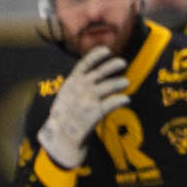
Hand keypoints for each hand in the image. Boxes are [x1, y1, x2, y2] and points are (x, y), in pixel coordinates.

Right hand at [37, 48, 128, 169]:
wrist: (60, 136)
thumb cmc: (63, 116)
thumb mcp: (64, 96)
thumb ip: (76, 86)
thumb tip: (92, 78)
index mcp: (72, 82)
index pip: (85, 63)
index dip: (97, 54)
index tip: (107, 50)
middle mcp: (81, 87)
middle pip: (102, 72)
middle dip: (114, 65)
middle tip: (123, 63)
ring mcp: (89, 98)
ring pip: (110, 85)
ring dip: (120, 83)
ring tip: (125, 83)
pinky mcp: (96, 111)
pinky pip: (114, 102)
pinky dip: (121, 99)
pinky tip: (126, 100)